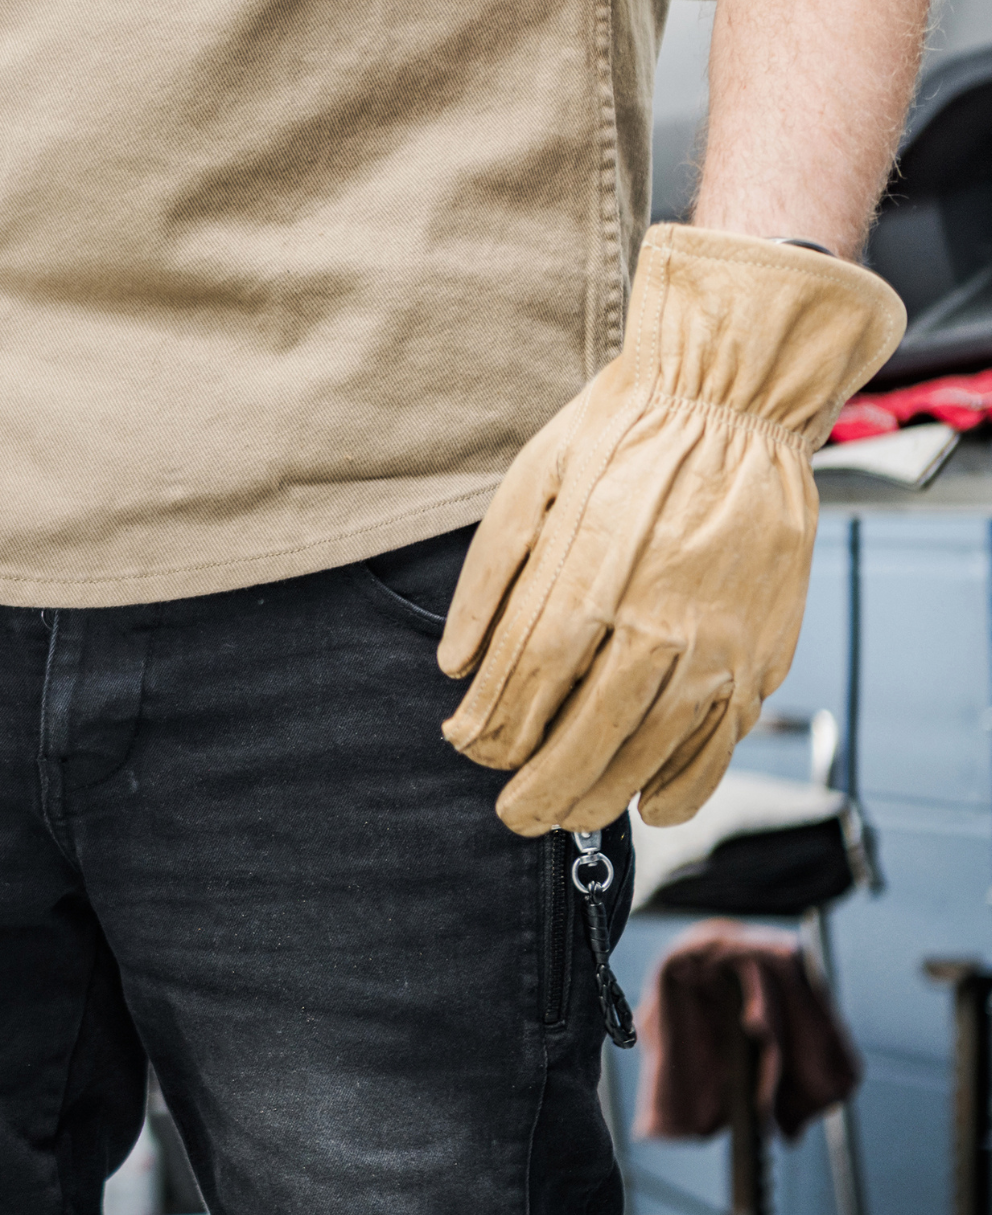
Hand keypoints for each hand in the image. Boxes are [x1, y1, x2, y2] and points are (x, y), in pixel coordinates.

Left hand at [438, 226, 901, 834]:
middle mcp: (655, 627)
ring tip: (562, 814)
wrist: (733, 400)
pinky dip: (683, 786)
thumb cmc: (620, 435)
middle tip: (511, 812)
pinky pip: (720, 744)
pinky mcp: (761, 654)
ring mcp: (716, 646)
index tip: (466, 746)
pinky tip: (650, 805)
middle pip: (582, 738)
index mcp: (587, 582)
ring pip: (649, 755)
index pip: (523, 689)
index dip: (489, 731)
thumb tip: (453, 667)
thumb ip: (487, 583)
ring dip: (599, 795)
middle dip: (535, 787)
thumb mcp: (526, 487)